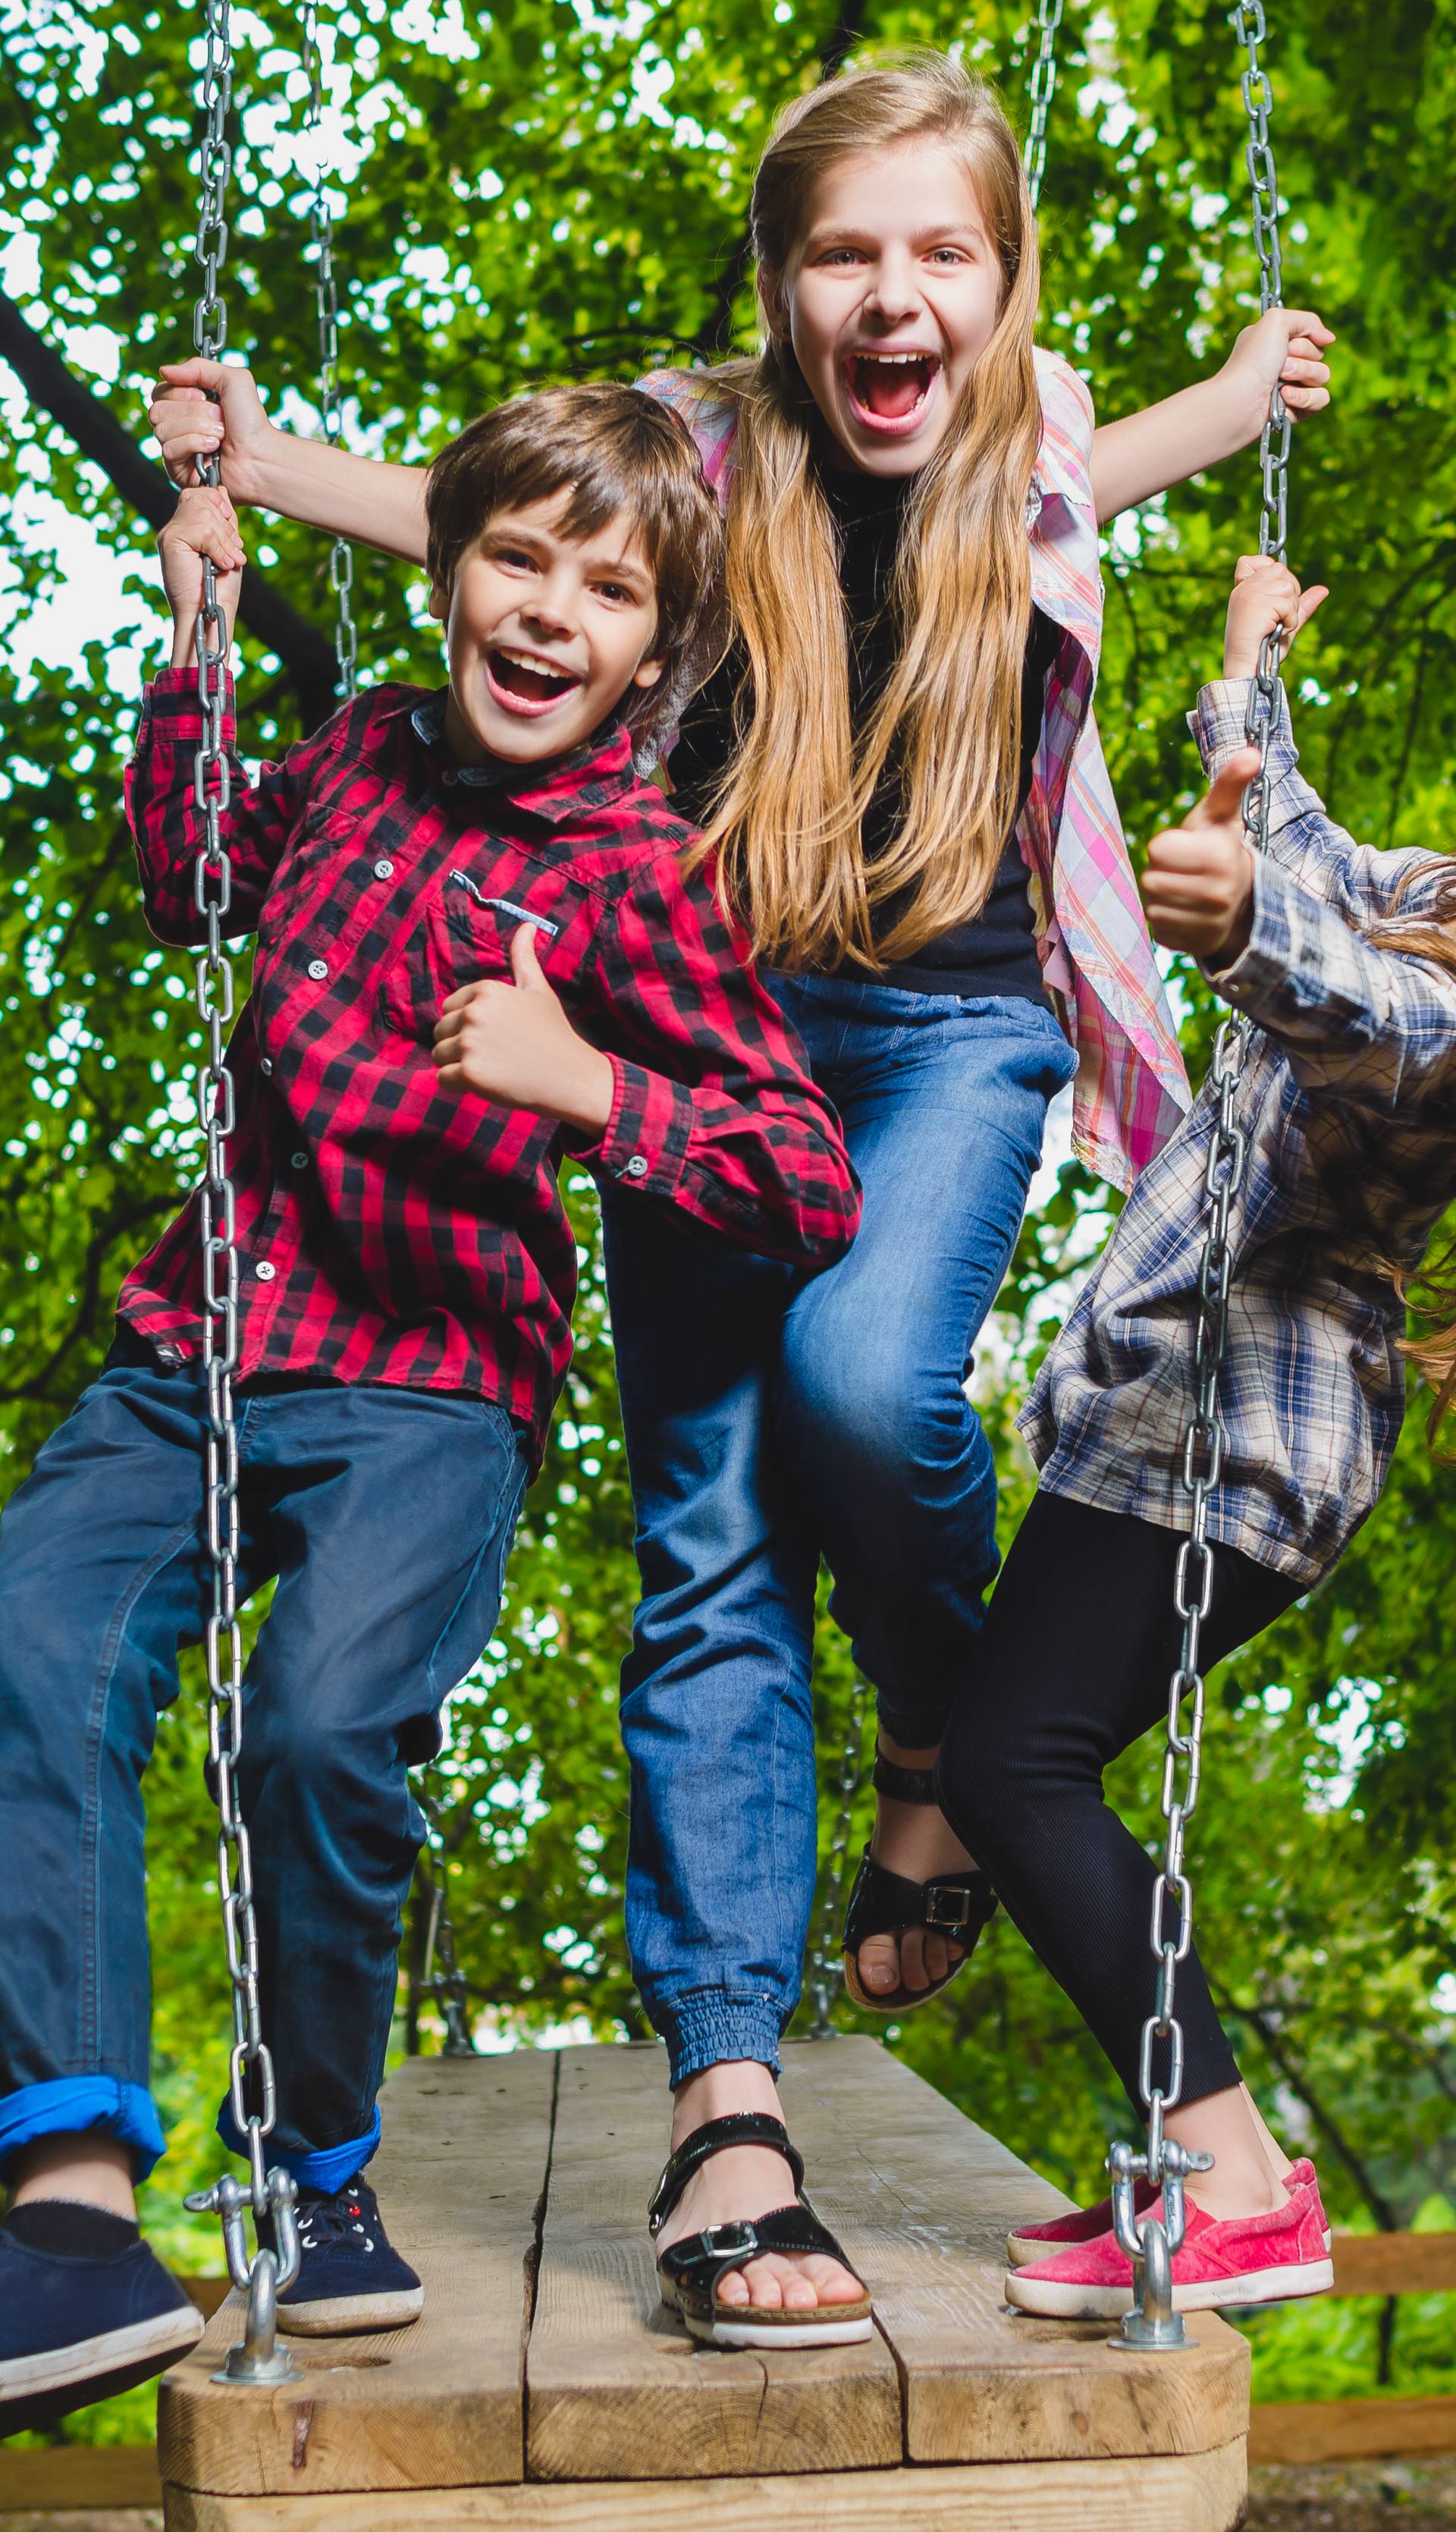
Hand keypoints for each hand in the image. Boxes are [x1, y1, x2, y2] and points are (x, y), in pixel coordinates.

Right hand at [148, 359, 274, 499]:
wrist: (261, 456)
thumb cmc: (251, 422)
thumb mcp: (232, 380)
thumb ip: (199, 367)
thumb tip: (164, 370)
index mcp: (186, 403)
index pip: (160, 391)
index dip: (181, 392)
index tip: (205, 395)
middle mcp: (179, 424)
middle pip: (158, 410)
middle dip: (193, 412)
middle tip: (219, 418)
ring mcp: (178, 448)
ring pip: (162, 430)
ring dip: (197, 428)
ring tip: (220, 436)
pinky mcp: (179, 470)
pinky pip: (169, 450)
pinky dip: (194, 444)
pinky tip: (213, 449)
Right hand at [157, 486, 245, 664]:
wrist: (209, 616)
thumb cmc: (220, 590)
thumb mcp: (228, 547)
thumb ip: (223, 520)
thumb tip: (219, 488)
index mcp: (186, 528)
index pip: (202, 494)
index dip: (222, 509)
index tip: (232, 540)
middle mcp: (174, 527)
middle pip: (205, 498)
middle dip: (227, 527)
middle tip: (231, 555)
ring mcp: (169, 533)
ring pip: (205, 511)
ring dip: (224, 540)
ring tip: (225, 563)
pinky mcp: (170, 541)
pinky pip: (203, 527)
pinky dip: (217, 548)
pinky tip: (218, 564)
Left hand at [431, 924, 614, 1131]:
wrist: (570, 1076)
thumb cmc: (554, 1033)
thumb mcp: (539, 990)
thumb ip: (524, 958)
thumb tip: (527, 924)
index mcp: (486, 990)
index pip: (449, 1008)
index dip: (468, 1025)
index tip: (495, 1035)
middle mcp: (474, 1013)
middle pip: (441, 1031)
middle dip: (460, 1045)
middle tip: (494, 1054)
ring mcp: (470, 1043)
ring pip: (439, 1054)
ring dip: (458, 1065)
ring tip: (491, 1068)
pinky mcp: (470, 1072)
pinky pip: (443, 1078)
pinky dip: (459, 1084)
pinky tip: (486, 1082)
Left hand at [1141, 751, 1261, 966]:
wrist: (1238, 902)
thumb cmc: (1219, 848)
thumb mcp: (1221, 816)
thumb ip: (1230, 784)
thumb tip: (1251, 751)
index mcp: (1222, 858)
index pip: (1158, 849)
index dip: (1165, 846)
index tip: (1184, 847)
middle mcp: (1218, 894)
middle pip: (1151, 879)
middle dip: (1161, 871)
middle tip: (1183, 870)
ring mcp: (1207, 924)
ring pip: (1152, 905)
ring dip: (1160, 896)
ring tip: (1183, 890)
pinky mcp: (1192, 945)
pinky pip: (1157, 929)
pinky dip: (1165, 920)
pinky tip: (1184, 912)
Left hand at [1220, 307, 1334, 437]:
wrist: (1240, 401)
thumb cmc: (1253, 361)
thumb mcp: (1276, 321)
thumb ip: (1307, 320)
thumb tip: (1329, 338)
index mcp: (1279, 342)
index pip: (1312, 335)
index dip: (1305, 339)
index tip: (1288, 343)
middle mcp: (1285, 363)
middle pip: (1320, 355)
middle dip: (1303, 358)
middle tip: (1280, 365)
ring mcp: (1292, 386)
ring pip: (1323, 376)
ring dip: (1302, 376)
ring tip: (1280, 384)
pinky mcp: (1296, 409)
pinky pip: (1321, 399)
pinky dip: (1304, 399)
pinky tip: (1284, 400)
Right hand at [1223, 553, 1327, 678]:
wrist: (1248, 669)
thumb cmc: (1263, 650)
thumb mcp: (1285, 622)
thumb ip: (1301, 605)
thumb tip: (1323, 590)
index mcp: (1244, 589)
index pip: (1258, 559)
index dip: (1272, 570)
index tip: (1273, 596)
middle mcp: (1245, 588)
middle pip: (1281, 571)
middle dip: (1289, 594)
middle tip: (1279, 617)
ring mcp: (1249, 594)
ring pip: (1288, 587)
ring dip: (1291, 610)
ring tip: (1276, 626)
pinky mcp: (1257, 603)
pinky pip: (1288, 604)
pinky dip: (1290, 621)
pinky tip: (1277, 632)